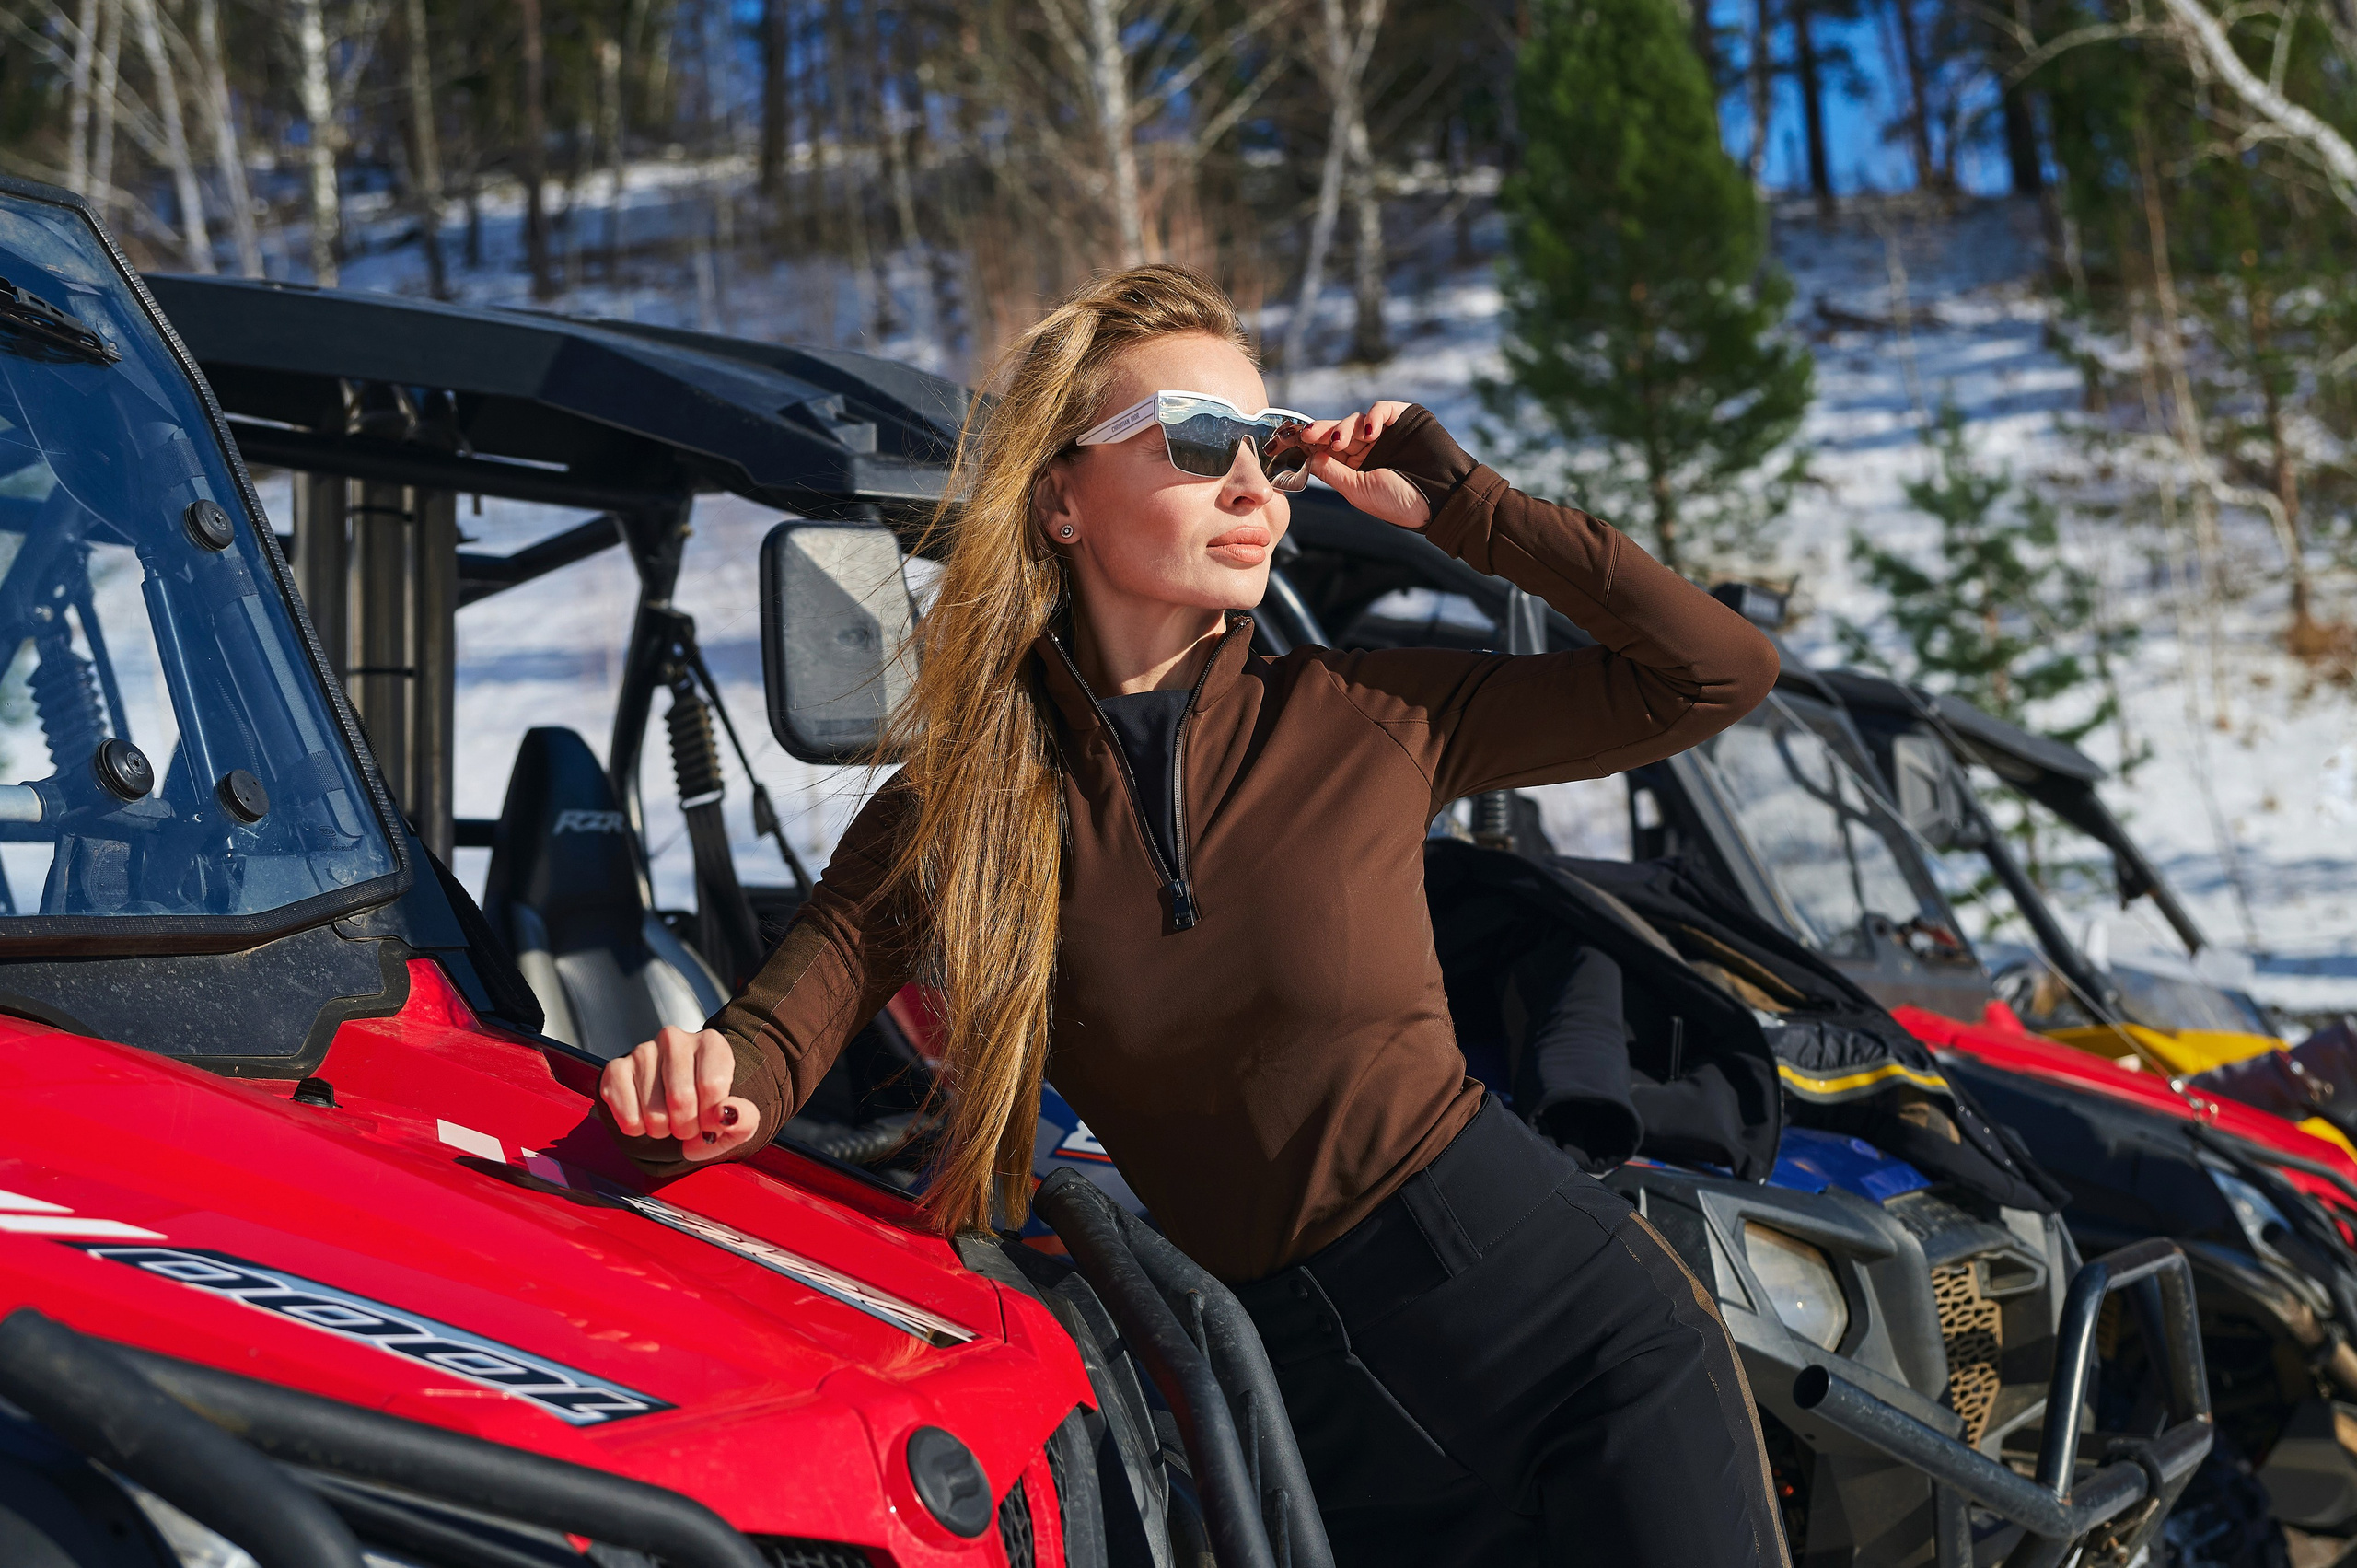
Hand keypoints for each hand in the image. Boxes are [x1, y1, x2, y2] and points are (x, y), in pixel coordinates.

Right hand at [600, 1026, 760, 1162]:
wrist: (678, 1112)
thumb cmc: (710, 1112)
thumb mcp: (738, 1121)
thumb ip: (745, 1118)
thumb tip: (727, 1114)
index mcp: (711, 1044)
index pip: (712, 1085)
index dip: (712, 1117)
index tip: (712, 1123)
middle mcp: (675, 1039)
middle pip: (681, 1099)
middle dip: (686, 1127)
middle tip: (688, 1126)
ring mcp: (643, 1051)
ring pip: (653, 1113)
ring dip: (662, 1130)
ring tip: (668, 1121)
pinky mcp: (616, 1069)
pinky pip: (626, 1114)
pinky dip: (637, 1128)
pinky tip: (645, 1118)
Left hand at [1300, 402, 1429, 529]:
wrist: (1441, 500)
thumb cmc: (1401, 503)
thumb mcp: (1358, 491)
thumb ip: (1333, 473)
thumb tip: (1308, 457)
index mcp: (1355, 468)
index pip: (1326, 449)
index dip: (1307, 443)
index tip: (1288, 441)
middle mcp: (1368, 448)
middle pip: (1336, 431)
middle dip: (1319, 431)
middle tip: (1307, 434)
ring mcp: (1385, 432)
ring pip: (1354, 420)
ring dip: (1343, 428)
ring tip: (1341, 442)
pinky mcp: (1403, 418)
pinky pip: (1381, 409)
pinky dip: (1372, 416)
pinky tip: (1370, 431)